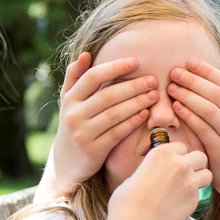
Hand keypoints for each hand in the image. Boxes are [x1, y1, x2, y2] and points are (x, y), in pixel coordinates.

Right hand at [43, 53, 159, 196]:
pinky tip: (146, 114)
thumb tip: (86, 54)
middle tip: (153, 80)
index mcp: (69, 99)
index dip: (114, 67)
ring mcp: (83, 134)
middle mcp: (74, 115)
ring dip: (137, 103)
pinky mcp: (93, 151)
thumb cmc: (74, 126)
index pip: (92, 77)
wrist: (65, 164)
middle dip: (132, 86)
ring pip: (114, 114)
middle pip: (107, 95)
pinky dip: (133, 122)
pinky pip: (117, 133)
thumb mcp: (68, 102)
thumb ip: (75, 78)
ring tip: (154, 95)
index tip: (135, 61)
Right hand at [109, 142, 211, 219]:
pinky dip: (194, 197)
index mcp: (162, 153)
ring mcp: (189, 181)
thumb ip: (149, 170)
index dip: (178, 156)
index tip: (172, 166)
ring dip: (200, 179)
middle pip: (200, 156)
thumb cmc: (127, 202)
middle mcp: (179, 163)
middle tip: (185, 176)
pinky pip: (201, 193)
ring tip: (188, 188)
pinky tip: (181, 203)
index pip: (181, 147)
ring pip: (207, 173)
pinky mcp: (195, 198)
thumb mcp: (134, 176)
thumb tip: (151, 174)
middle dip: (195, 164)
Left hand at [167, 59, 219, 197]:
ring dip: (188, 95)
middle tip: (175, 72)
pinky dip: (188, 115)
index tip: (190, 62)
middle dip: (194, 80)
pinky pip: (203, 128)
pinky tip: (176, 107)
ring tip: (171, 88)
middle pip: (217, 93)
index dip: (208, 71)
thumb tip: (202, 81)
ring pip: (210, 108)